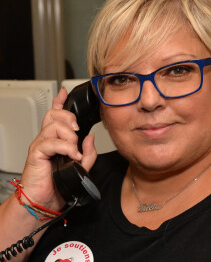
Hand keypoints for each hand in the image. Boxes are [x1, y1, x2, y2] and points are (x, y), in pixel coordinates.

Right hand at [20, 87, 97, 210]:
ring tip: (74, 151)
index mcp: (56, 140)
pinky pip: (51, 142)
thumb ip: (88, 153)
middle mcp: (47, 139)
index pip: (55, 116)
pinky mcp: (36, 153)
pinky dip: (66, 147)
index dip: (59, 102)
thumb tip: (90, 138)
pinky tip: (72, 156)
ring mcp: (40, 145)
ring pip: (54, 126)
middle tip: (77, 130)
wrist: (43, 202)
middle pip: (54, 115)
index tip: (64, 92)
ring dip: (70, 136)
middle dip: (69, 117)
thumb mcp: (80, 168)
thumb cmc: (58, 185)